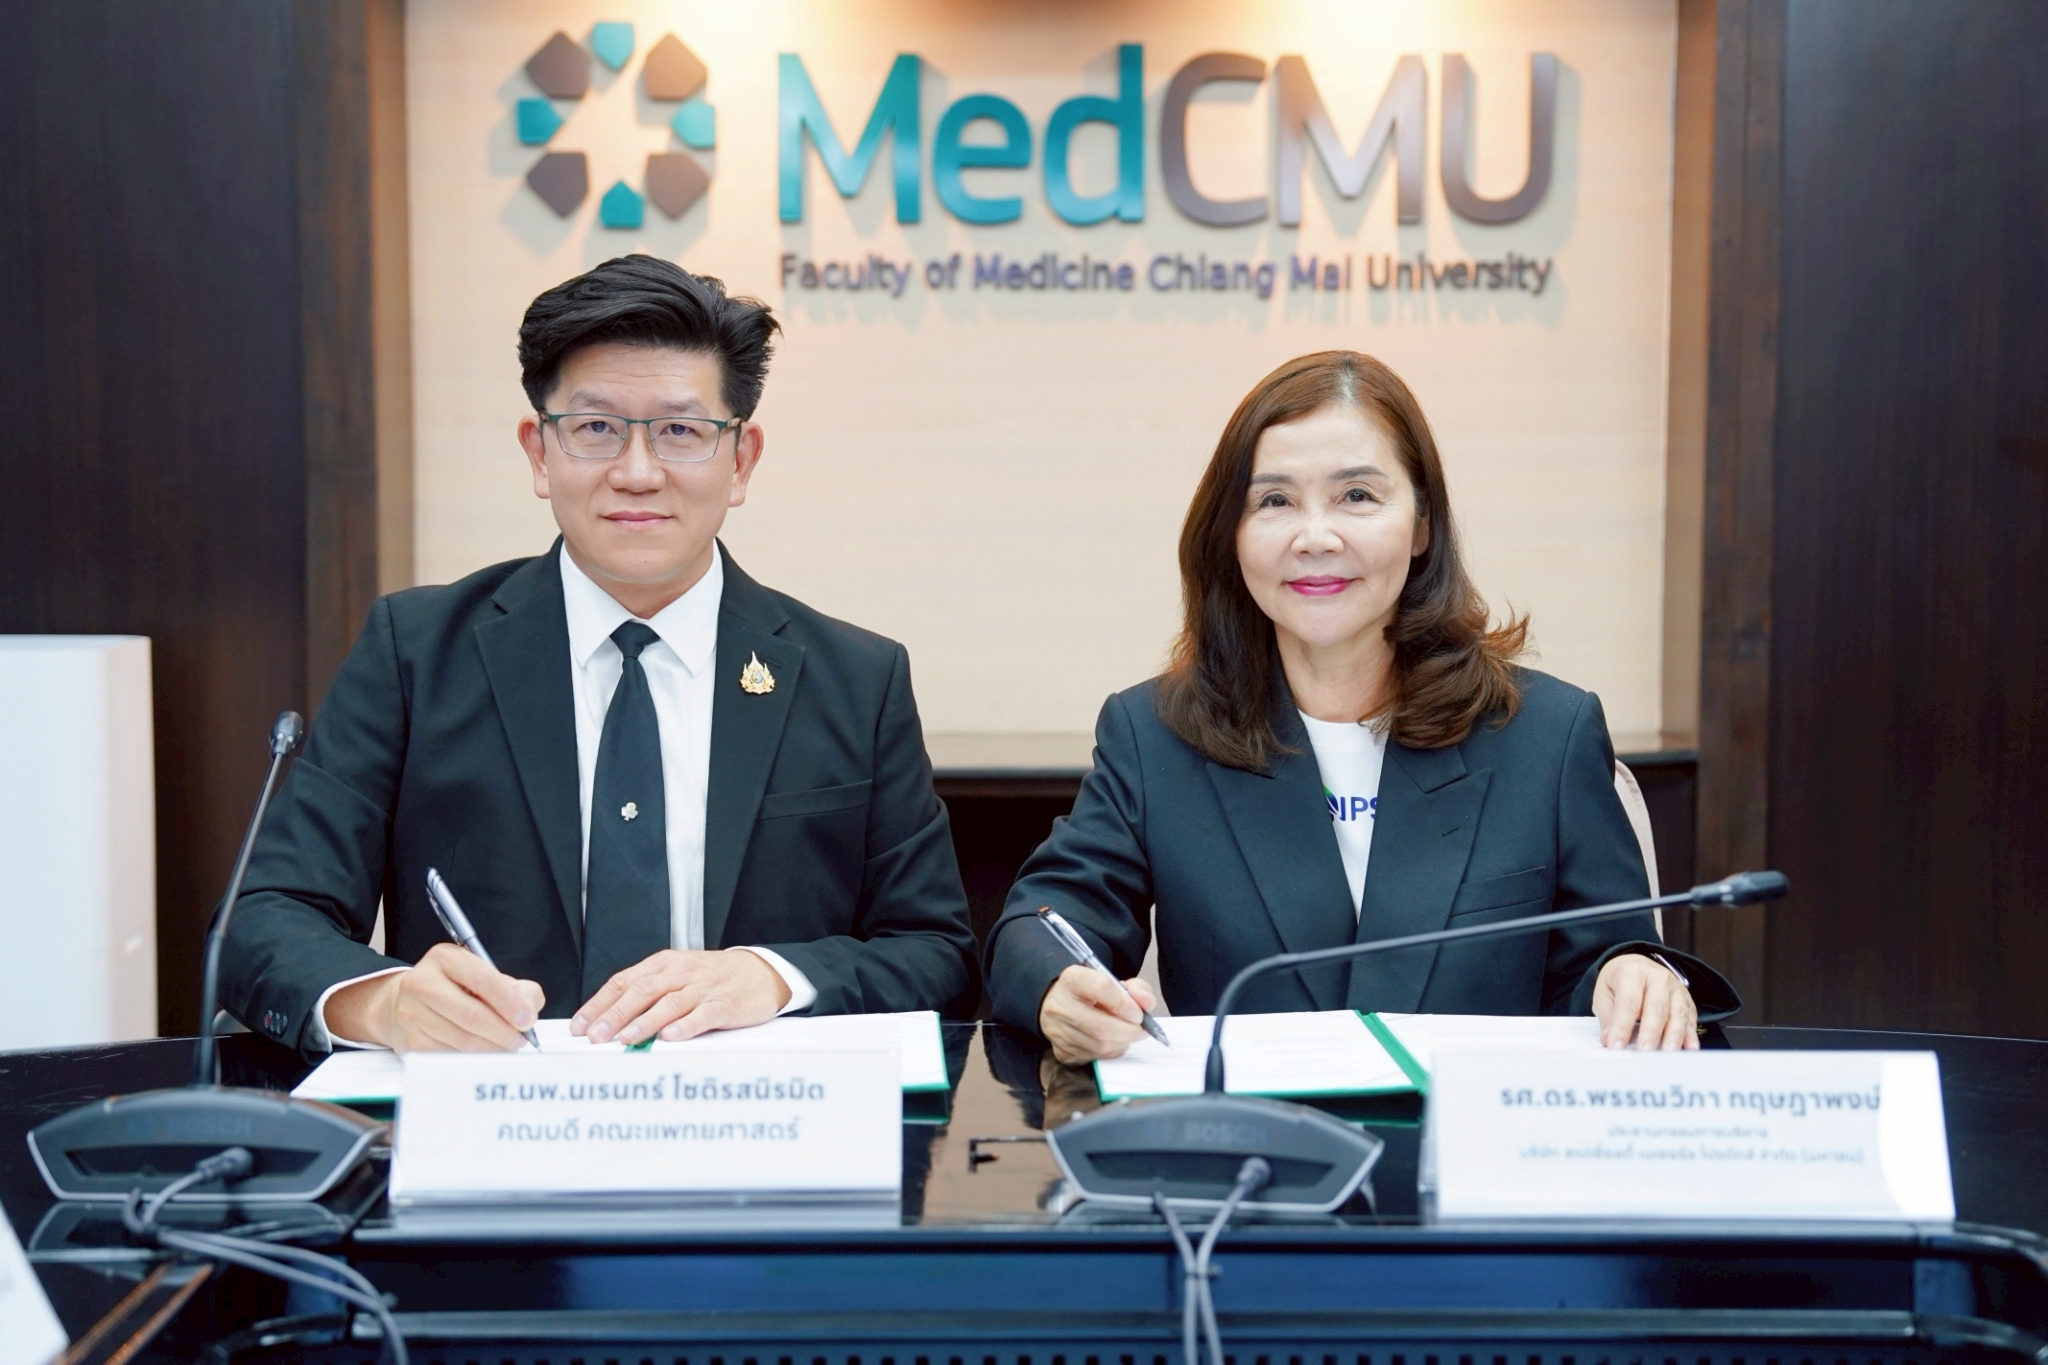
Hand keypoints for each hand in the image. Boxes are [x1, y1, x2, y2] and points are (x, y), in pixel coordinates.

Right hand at [325, 943, 543, 1051]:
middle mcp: (423, 982)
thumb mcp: (482, 974)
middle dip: (504, 1031)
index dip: (509, 1002)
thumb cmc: (452, 988)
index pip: (483, 980)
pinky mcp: (410, 1042)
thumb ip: (514, 987)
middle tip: (520, 1039)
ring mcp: (412, 1014)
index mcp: (445, 958)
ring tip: (506, 1046)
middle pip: (472, 1015)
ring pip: (463, 1040)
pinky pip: (451, 1056)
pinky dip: (473, 1057)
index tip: (527, 1019)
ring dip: (492, 1048)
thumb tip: (529, 1008)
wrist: (400, 1004)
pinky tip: (484, 1052)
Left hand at [572, 949, 790, 1044]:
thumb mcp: (676, 976)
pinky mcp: (726, 1003)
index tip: (580, 1026)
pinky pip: (704, 1013)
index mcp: (663, 964)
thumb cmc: (712, 978)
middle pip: (642, 991)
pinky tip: (671, 1037)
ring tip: (626, 1039)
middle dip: (615, 1015)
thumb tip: (607, 1022)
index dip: (599, 1004)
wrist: (759, 972)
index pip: (623, 982)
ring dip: (645, 1022)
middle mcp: (681, 972)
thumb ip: (646, 995)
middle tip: (596, 1036)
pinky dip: (686, 1025)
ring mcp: (704, 987)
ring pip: (670, 1002)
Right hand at [1039, 964, 1159, 1065]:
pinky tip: (1112, 1041)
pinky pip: (1096, 1057)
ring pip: (1100, 1046)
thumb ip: (1136, 988)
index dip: (1125, 1003)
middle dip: (1129, 1031)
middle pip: (1101, 1027)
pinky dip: (1111, 1051)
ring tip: (1127, 1033)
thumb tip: (1147, 1003)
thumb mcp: (1114, 982)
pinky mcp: (1062, 1052)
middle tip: (1140, 1029)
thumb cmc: (1091, 993)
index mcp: (1072, 980)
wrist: (1061, 1005)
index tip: (1138, 1012)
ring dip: (1122, 1042)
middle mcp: (1059, 1006)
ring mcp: (1058, 1032)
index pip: (1101, 988)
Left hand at [1592, 953, 1698, 1049]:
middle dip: (1651, 1033)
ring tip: (1667, 1054)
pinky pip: (1691, 1018)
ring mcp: (1676, 988)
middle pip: (1656, 1008)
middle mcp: (1658, 978)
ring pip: (1677, 1014)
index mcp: (1633, 973)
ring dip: (1673, 1036)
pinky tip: (1689, 1048)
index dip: (1622, 1026)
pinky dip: (1690, 1035)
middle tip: (1645, 1053)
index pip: (1628, 1002)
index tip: (1617, 1046)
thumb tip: (1609, 1039)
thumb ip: (1608, 1017)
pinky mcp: (1687, 1000)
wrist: (1636, 964)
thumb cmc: (1619, 982)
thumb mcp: (1604, 993)